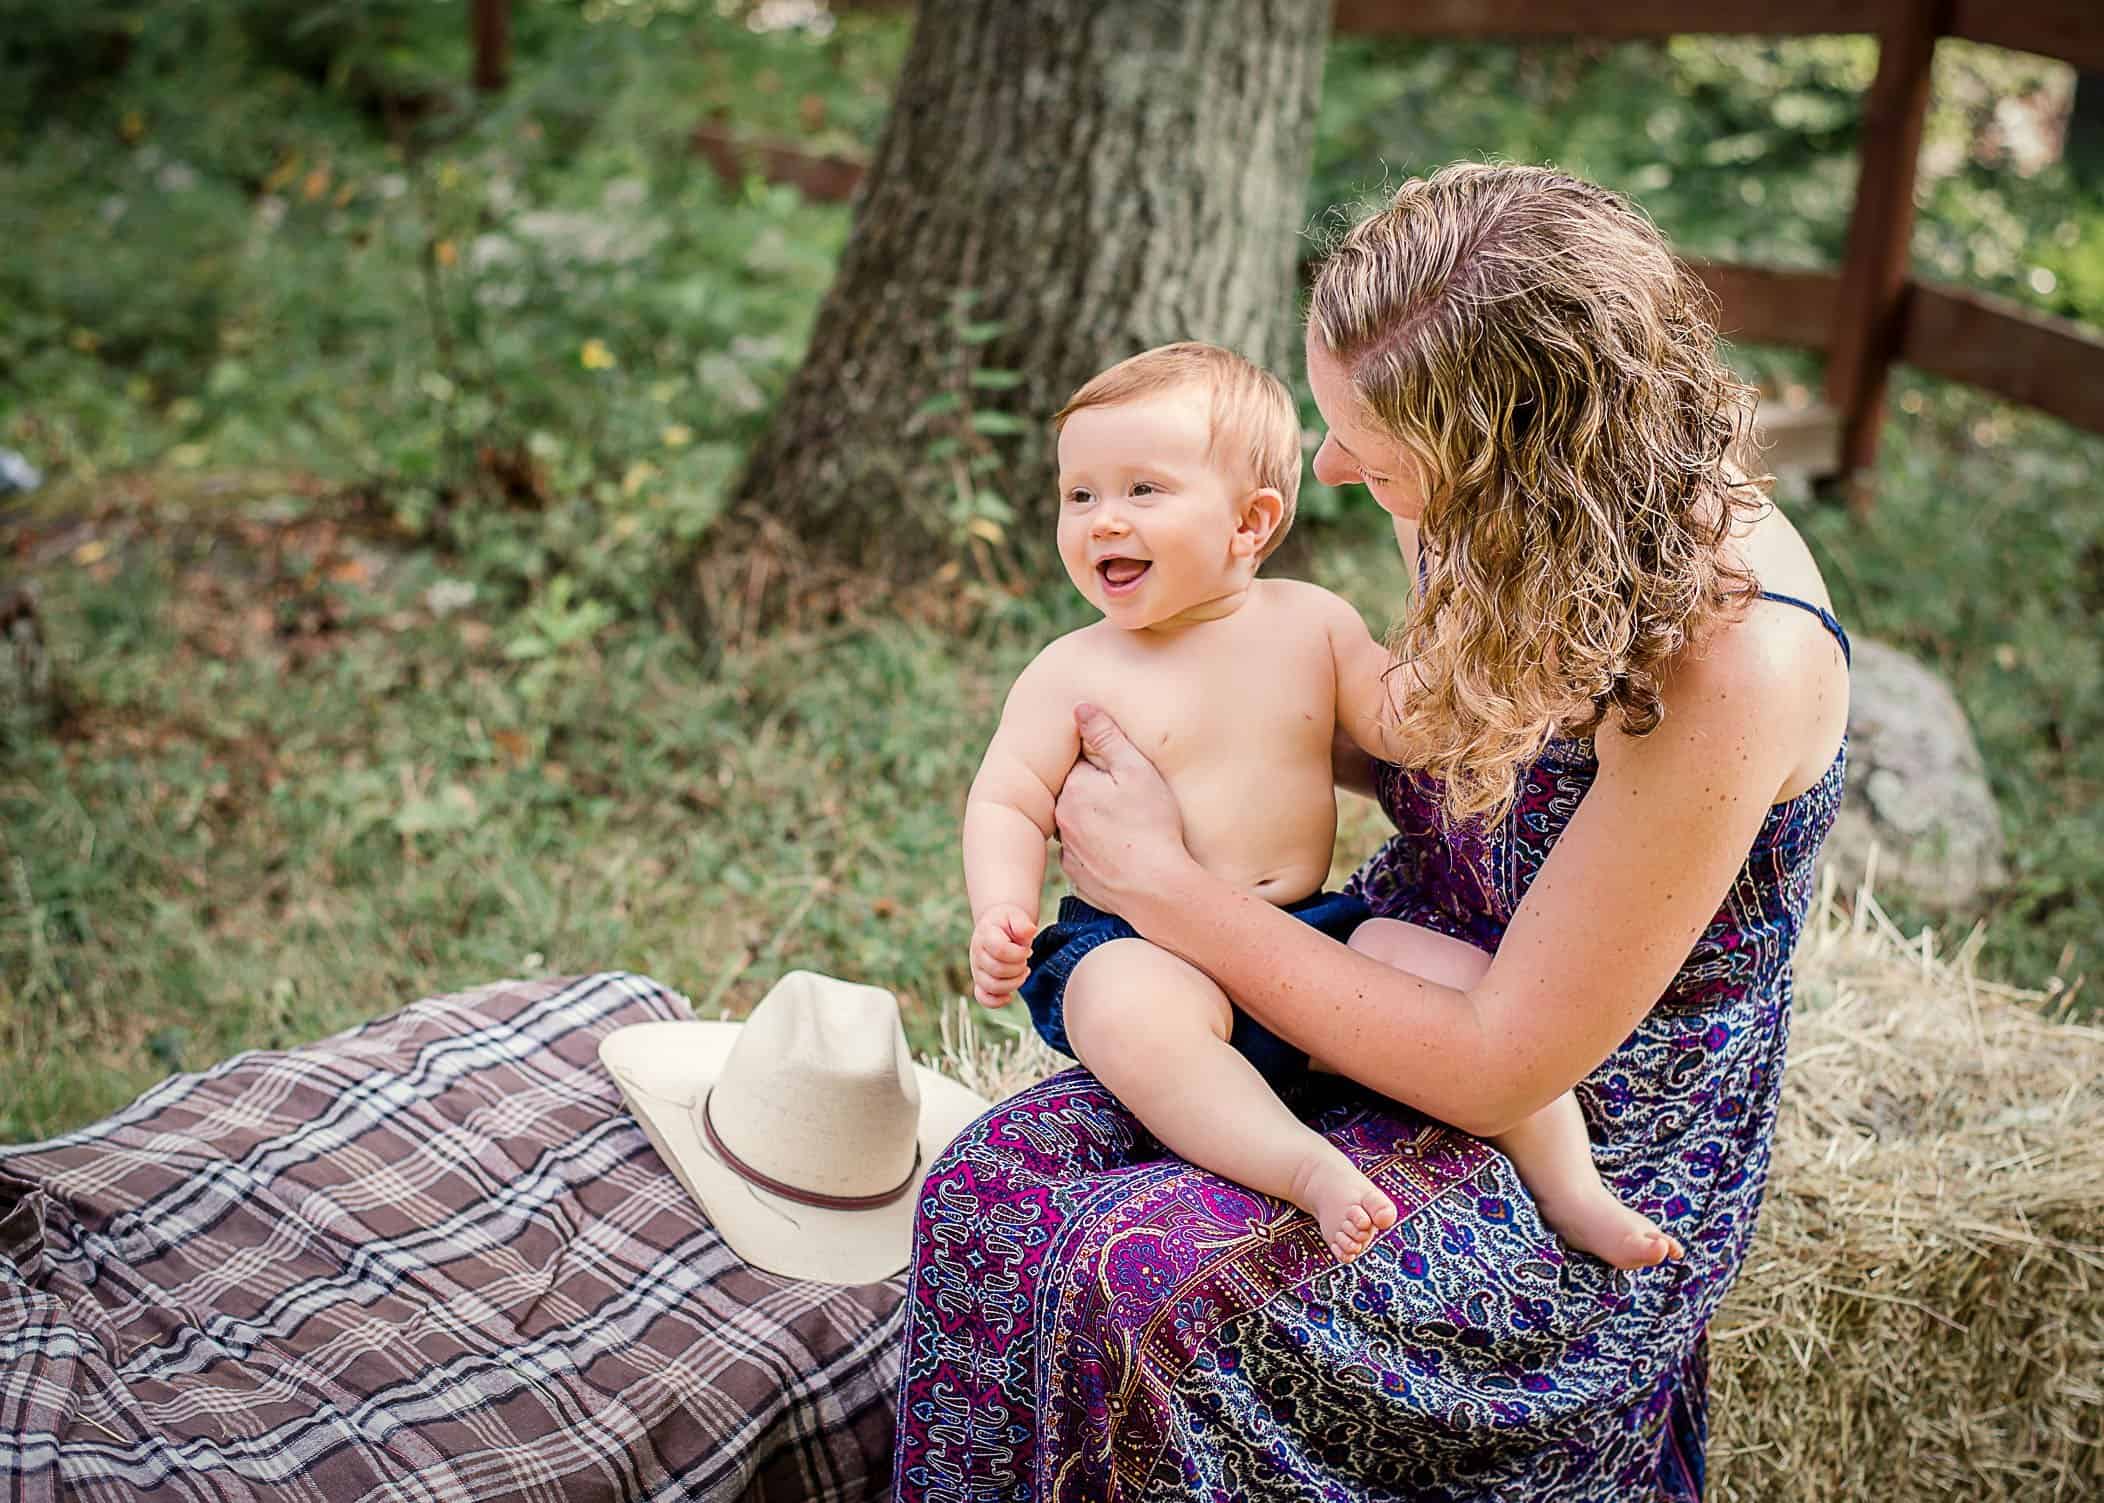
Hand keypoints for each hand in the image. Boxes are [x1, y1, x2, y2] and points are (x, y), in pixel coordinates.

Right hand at [969, 903, 1037, 1006]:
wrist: (998, 928)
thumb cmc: (1008, 922)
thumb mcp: (1016, 915)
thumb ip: (1022, 922)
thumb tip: (1030, 932)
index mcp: (985, 935)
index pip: (1000, 950)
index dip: (1018, 953)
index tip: (1027, 949)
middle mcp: (977, 954)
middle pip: (997, 970)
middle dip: (1018, 967)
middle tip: (1026, 960)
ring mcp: (977, 969)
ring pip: (992, 986)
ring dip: (1014, 983)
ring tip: (1022, 972)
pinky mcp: (980, 982)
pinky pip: (983, 998)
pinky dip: (997, 1001)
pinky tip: (1010, 996)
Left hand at [1054, 703, 1187, 914]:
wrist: (1157, 890)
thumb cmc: (1152, 826)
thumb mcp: (1137, 771)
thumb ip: (1107, 737)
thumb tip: (1080, 708)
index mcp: (1073, 788)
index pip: (1080, 761)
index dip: (1105, 763)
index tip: (1124, 773)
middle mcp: (1061, 819)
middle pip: (1076, 793)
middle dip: (1097, 792)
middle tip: (1131, 801)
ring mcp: (1067, 851)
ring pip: (1079, 824)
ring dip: (1096, 822)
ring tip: (1129, 828)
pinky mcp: (1078, 877)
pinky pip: (1086, 854)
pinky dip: (1099, 851)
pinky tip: (1123, 852)